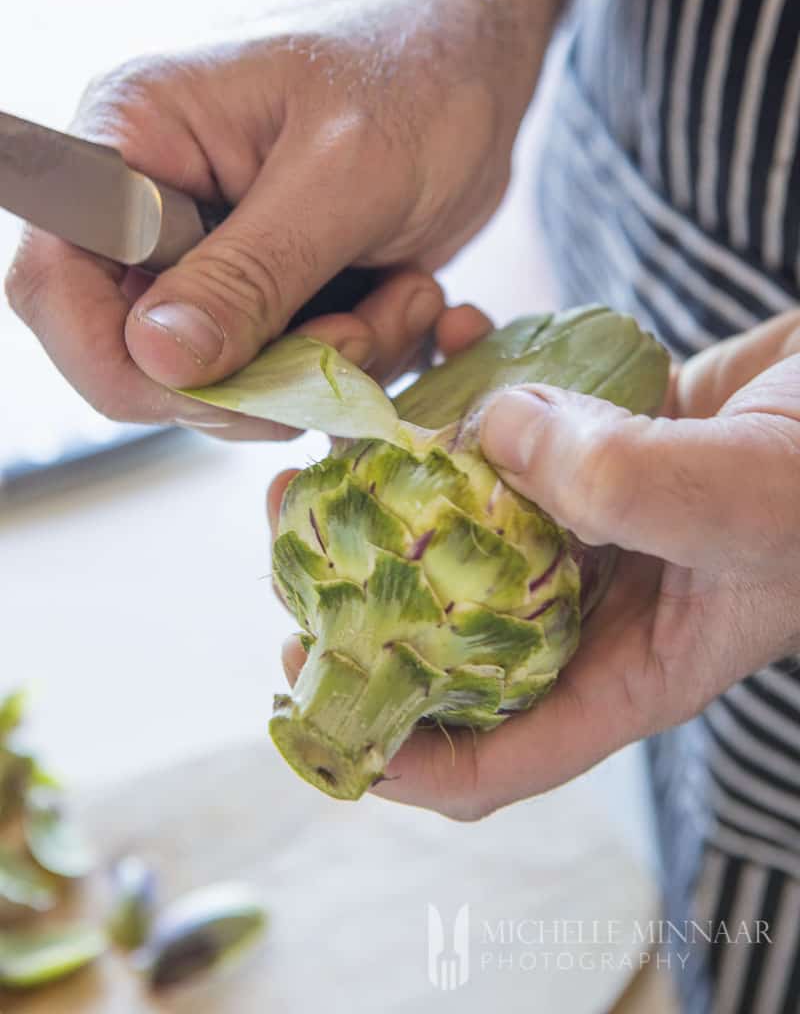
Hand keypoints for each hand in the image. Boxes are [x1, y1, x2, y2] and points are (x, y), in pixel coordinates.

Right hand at [5, 0, 520, 437]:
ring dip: (323, 372)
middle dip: (257, 379)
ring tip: (404, 296)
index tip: (222, 383)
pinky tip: (407, 298)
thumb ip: (251, 270)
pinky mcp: (261, 293)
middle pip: (137, 358)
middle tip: (359, 332)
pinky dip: (350, 365)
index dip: (116, 361)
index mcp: (133, 143)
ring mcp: (206, 258)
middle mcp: (150, 209)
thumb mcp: (344, 174)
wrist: (471, 65)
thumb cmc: (414, 76)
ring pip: (221, 382)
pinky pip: (279, 377)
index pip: (54, 283)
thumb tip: (157, 360)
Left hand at [270, 309, 799, 818]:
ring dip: (398, 474)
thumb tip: (484, 436)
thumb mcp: (741, 499)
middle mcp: (595, 608)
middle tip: (298, 519)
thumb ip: (617, 484)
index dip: (390, 748)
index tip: (305, 686)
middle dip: (362, 587)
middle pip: (449, 632)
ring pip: (465, 520)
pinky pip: (507, 426)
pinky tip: (449, 328)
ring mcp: (591, 524)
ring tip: (338, 426)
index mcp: (627, 671)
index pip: (491, 758)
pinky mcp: (594, 446)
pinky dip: (469, 382)